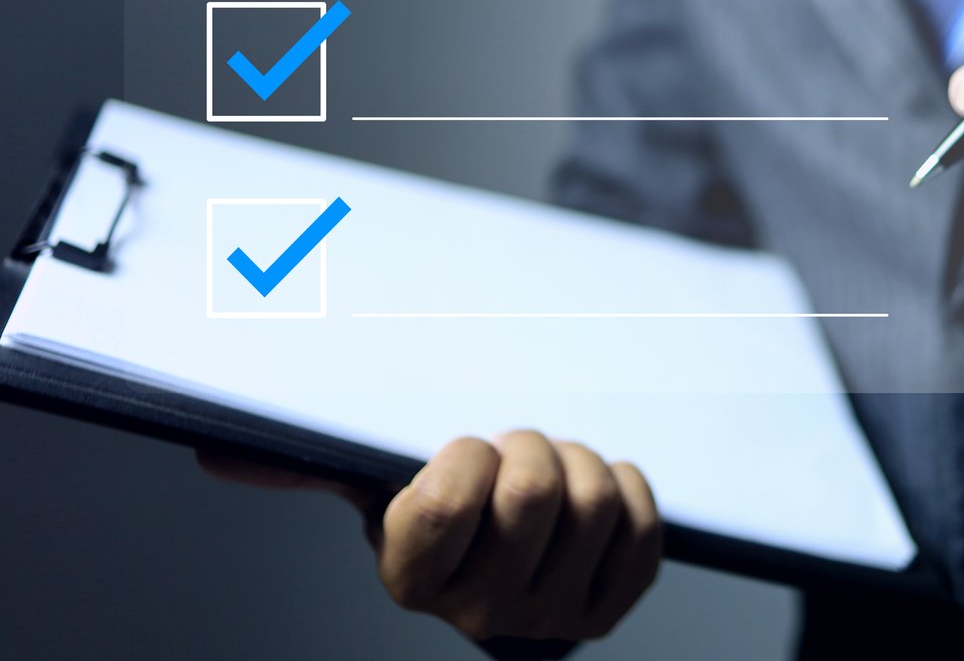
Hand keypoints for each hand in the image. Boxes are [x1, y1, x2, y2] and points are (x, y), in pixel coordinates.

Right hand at [199, 431, 661, 643]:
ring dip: (580, 464)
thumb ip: (310, 464)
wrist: (504, 574)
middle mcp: (480, 612)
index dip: (464, 460)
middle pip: (534, 495)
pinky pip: (643, 529)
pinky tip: (596, 497)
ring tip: (554, 474)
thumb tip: (219, 450)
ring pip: (594, 502)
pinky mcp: (609, 608)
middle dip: (529, 449)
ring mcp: (551, 616)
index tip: (463, 451)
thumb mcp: (376, 490)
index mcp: (413, 579)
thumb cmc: (442, 519)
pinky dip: (629, 491)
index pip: (445, 506)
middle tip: (515, 453)